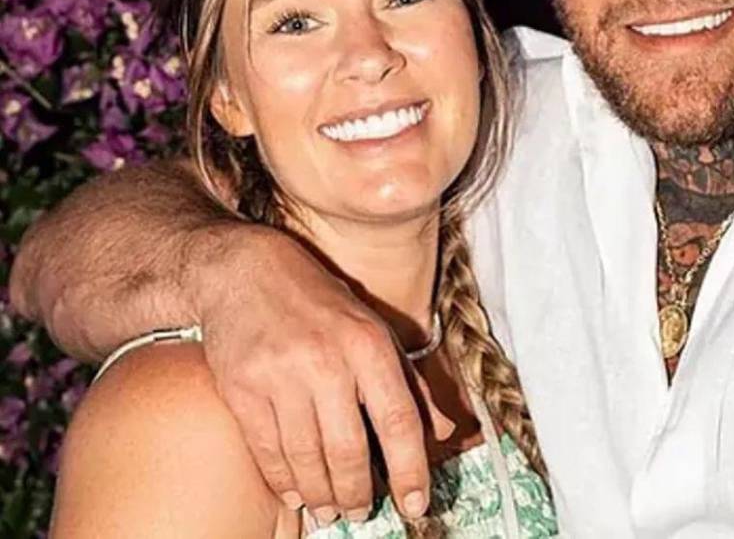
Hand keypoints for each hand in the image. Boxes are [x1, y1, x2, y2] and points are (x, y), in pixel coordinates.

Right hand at [191, 224, 429, 524]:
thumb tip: (443, 432)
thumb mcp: (374, 329)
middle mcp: (327, 360)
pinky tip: (296, 493)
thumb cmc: (319, 303)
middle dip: (359, 493)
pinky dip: (284, 481)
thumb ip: (410, 382)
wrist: (244, 271)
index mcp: (368, 344)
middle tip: (362, 513)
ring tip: (331, 510)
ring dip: (323, 494)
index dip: (410, 470)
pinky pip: (267, 451)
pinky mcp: (241, 388)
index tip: (416, 505)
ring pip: (306, 458)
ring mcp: (280, 376)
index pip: (398, 420)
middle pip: (349, 450)